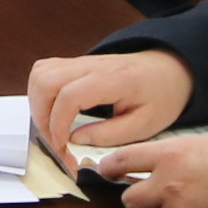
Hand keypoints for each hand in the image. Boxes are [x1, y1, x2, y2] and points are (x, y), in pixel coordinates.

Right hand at [30, 49, 195, 161]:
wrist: (169, 71)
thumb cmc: (160, 97)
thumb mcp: (146, 125)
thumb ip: (110, 135)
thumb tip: (75, 140)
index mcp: (113, 79)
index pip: (69, 95)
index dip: (58, 124)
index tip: (62, 147)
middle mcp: (91, 65)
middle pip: (45, 81)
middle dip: (42, 117)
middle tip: (55, 142)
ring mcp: (80, 61)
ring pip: (39, 74)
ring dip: (38, 104)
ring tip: (52, 129)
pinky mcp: (74, 63)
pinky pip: (44, 72)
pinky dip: (40, 93)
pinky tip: (52, 112)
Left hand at [80, 121, 207, 207]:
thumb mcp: (205, 141)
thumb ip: (176, 153)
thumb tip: (159, 161)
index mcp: (170, 155)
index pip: (122, 161)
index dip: (109, 167)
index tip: (105, 171)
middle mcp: (169, 185)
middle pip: (130, 201)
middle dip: (138, 198)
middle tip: (150, 194)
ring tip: (185, 205)